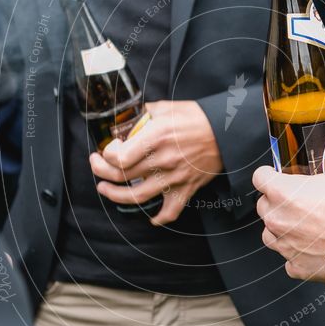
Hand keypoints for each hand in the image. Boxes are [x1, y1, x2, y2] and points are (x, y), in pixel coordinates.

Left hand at [89, 100, 222, 225]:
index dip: (106, 155)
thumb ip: (145, 113)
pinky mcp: (186, 187)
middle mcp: (163, 159)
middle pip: (122, 175)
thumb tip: (129, 117)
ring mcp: (174, 176)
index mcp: (156, 136)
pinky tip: (150, 217)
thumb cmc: (198, 117)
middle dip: (101, 171)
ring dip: (116, 195)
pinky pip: (171, 211)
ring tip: (105, 189)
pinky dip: (159, 218)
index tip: (106, 149)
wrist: (227, 132)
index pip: (119, 157)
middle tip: (96, 166)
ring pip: (137, 196)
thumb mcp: (168, 107)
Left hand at [252, 146, 324, 281]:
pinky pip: (289, 260)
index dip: (269, 175)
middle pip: (263, 206)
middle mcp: (277, 218)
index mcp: (282, 191)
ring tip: (303, 226)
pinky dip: (298, 255)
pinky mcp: (296, 266)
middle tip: (298, 201)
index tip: (276, 176)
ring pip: (270, 234)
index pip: (259, 177)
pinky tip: (312, 249)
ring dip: (282, 229)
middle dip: (276, 203)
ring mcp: (284, 245)